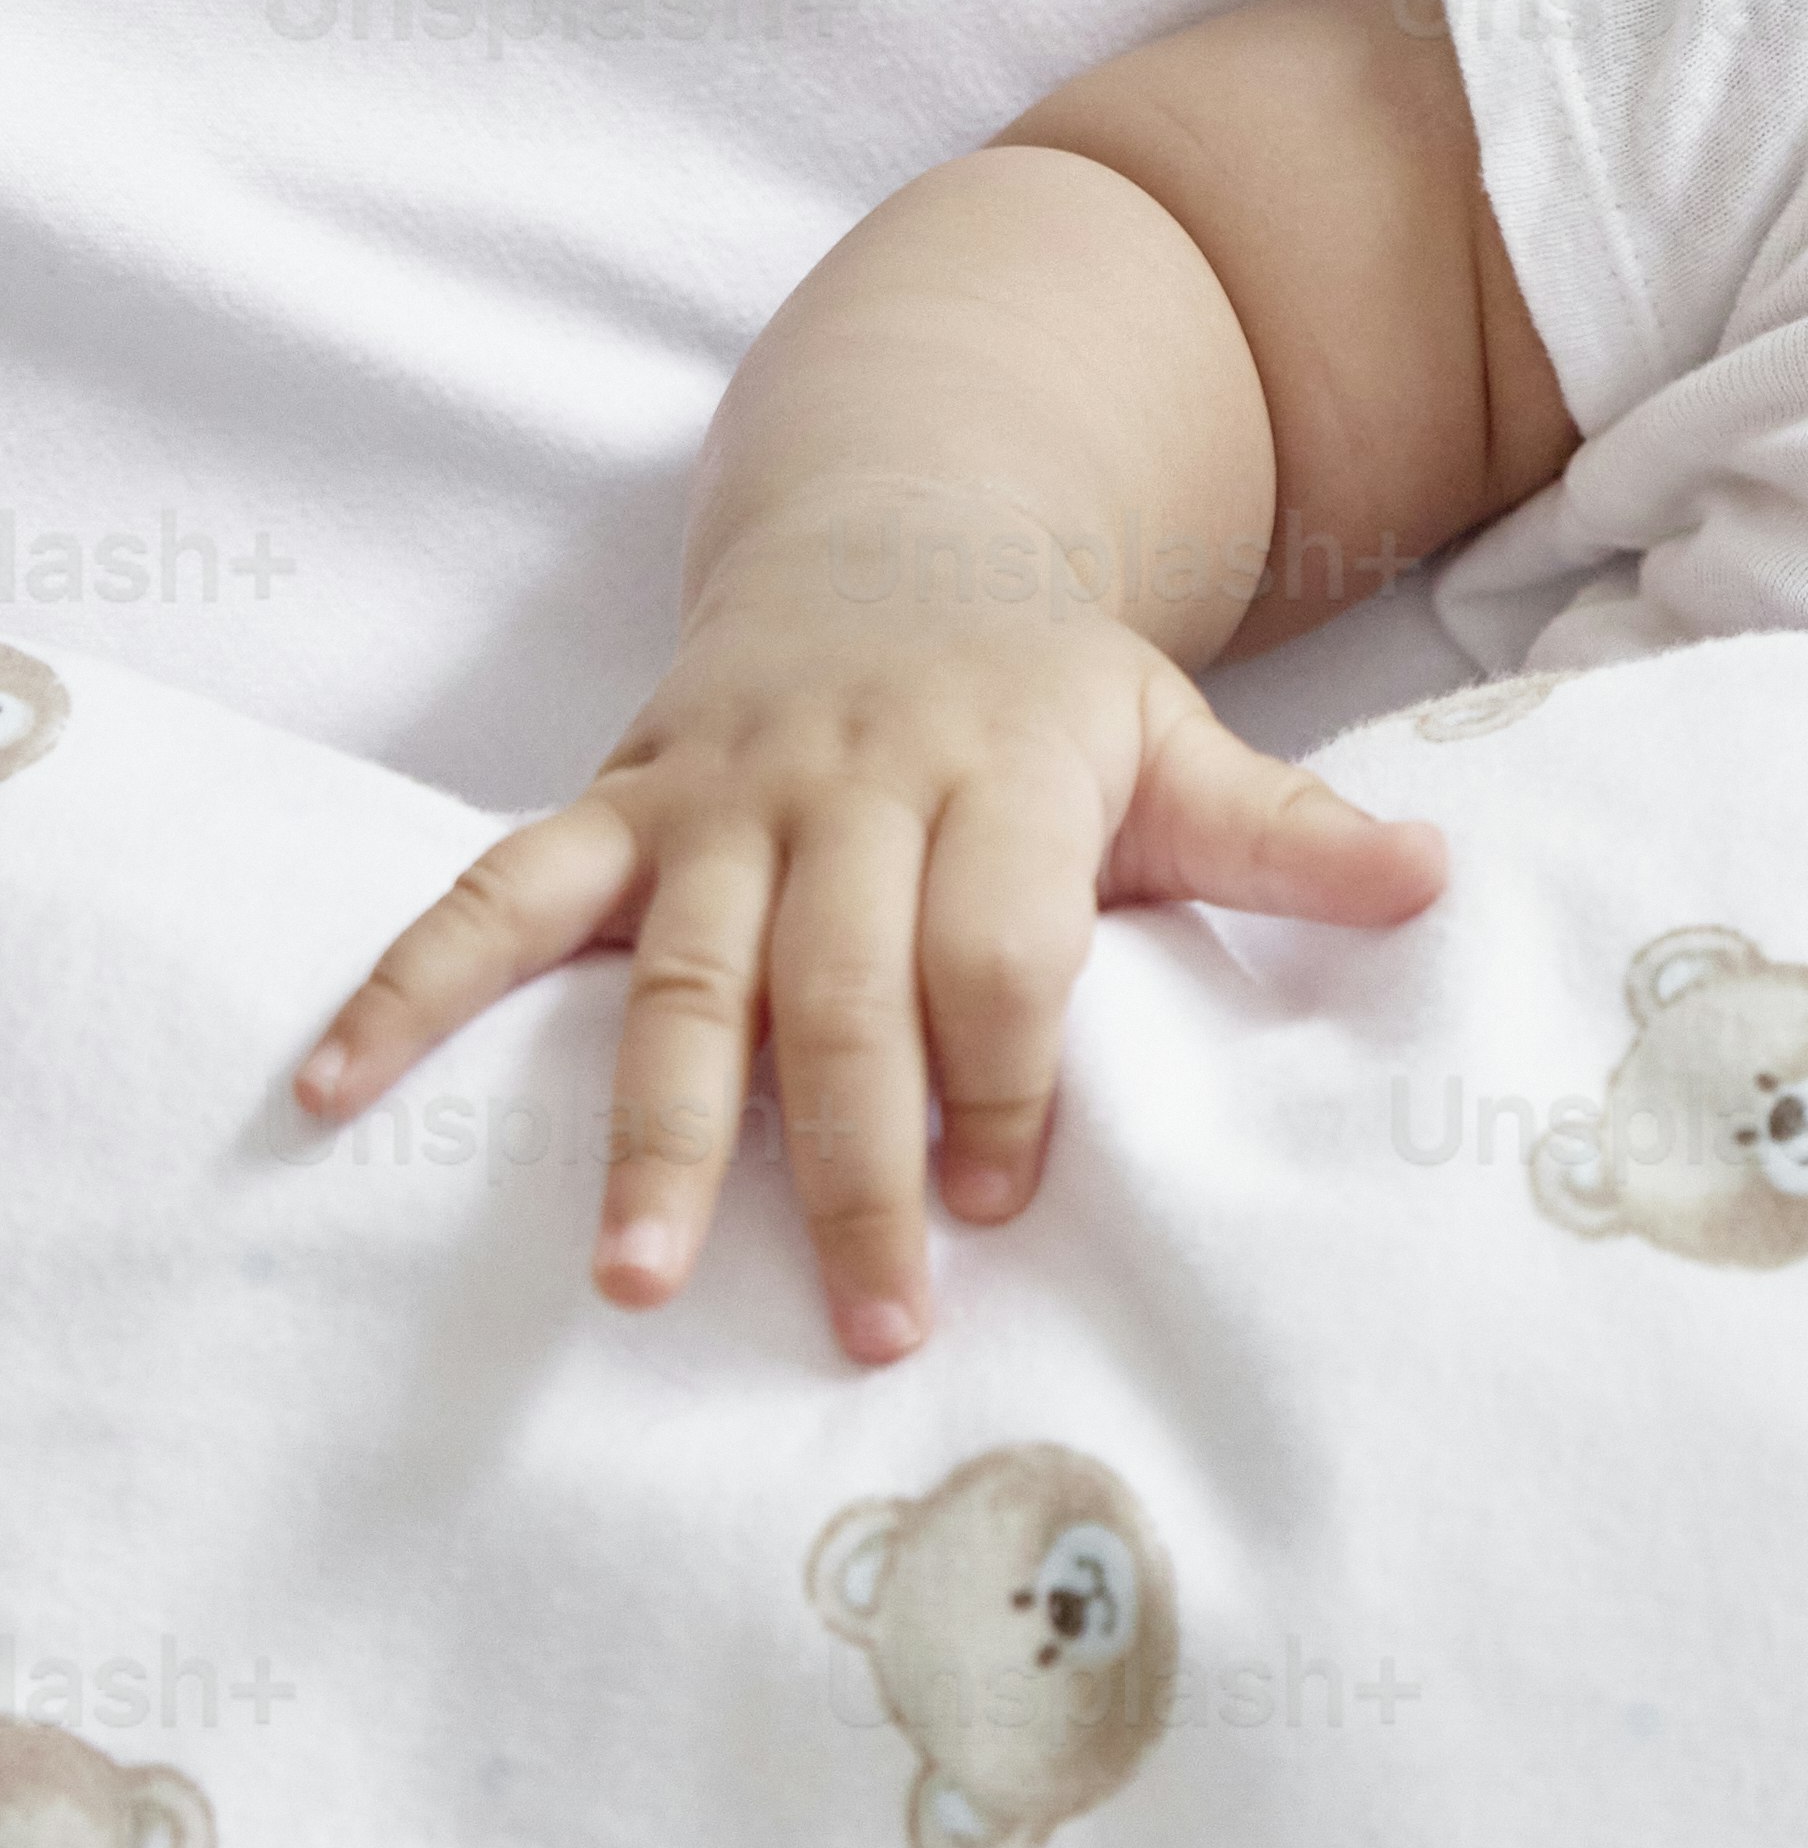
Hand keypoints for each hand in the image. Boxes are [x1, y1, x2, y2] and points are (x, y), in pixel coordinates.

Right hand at [289, 482, 1445, 1363]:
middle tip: (864, 1323)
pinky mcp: (617, 806)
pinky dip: (407, 988)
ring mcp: (719, 802)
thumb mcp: (1178, 738)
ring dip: (652, 1130)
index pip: (1002, 953)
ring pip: (678, 978)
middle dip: (853, 1165)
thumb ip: (1290, 834)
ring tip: (628, 1278)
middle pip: (845, 995)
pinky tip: (327, 1092)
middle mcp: (851, 789)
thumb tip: (1439, 884)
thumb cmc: (1053, 690)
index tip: (1002, 1204)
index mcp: (1007, 775)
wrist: (904, 524)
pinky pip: (495, 898)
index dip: (1005, 1080)